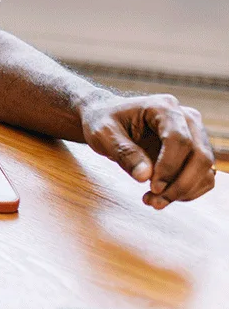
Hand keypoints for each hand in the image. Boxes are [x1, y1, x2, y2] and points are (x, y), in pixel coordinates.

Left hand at [79, 92, 215, 208]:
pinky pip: (203, 176)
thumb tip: (145, 176)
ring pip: (205, 169)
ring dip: (184, 192)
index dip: (169, 167)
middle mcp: (186, 118)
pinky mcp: (194, 151)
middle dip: (180, 185)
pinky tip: (161, 196)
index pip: (180, 139)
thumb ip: (123, 152)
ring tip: (153, 201)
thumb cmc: (103, 122)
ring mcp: (194, 134)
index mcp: (164, 107)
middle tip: (154, 202)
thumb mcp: (103, 134)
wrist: (106, 118)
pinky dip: (187, 191)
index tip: (151, 187)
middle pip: (200, 156)